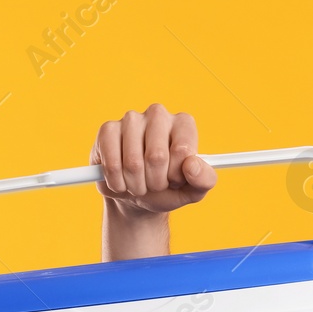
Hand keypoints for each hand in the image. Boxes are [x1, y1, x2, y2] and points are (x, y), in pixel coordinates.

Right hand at [91, 103, 216, 215]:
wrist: (138, 196)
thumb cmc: (168, 188)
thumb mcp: (193, 190)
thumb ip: (204, 180)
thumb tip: (191, 165)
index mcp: (184, 124)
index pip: (182, 151)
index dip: (176, 175)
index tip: (174, 179)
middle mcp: (158, 115)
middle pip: (156, 156)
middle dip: (156, 182)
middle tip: (155, 184)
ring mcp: (131, 119)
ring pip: (133, 163)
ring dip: (136, 185)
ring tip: (139, 183)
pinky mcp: (107, 130)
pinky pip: (112, 164)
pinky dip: (117, 182)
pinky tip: (121, 180)